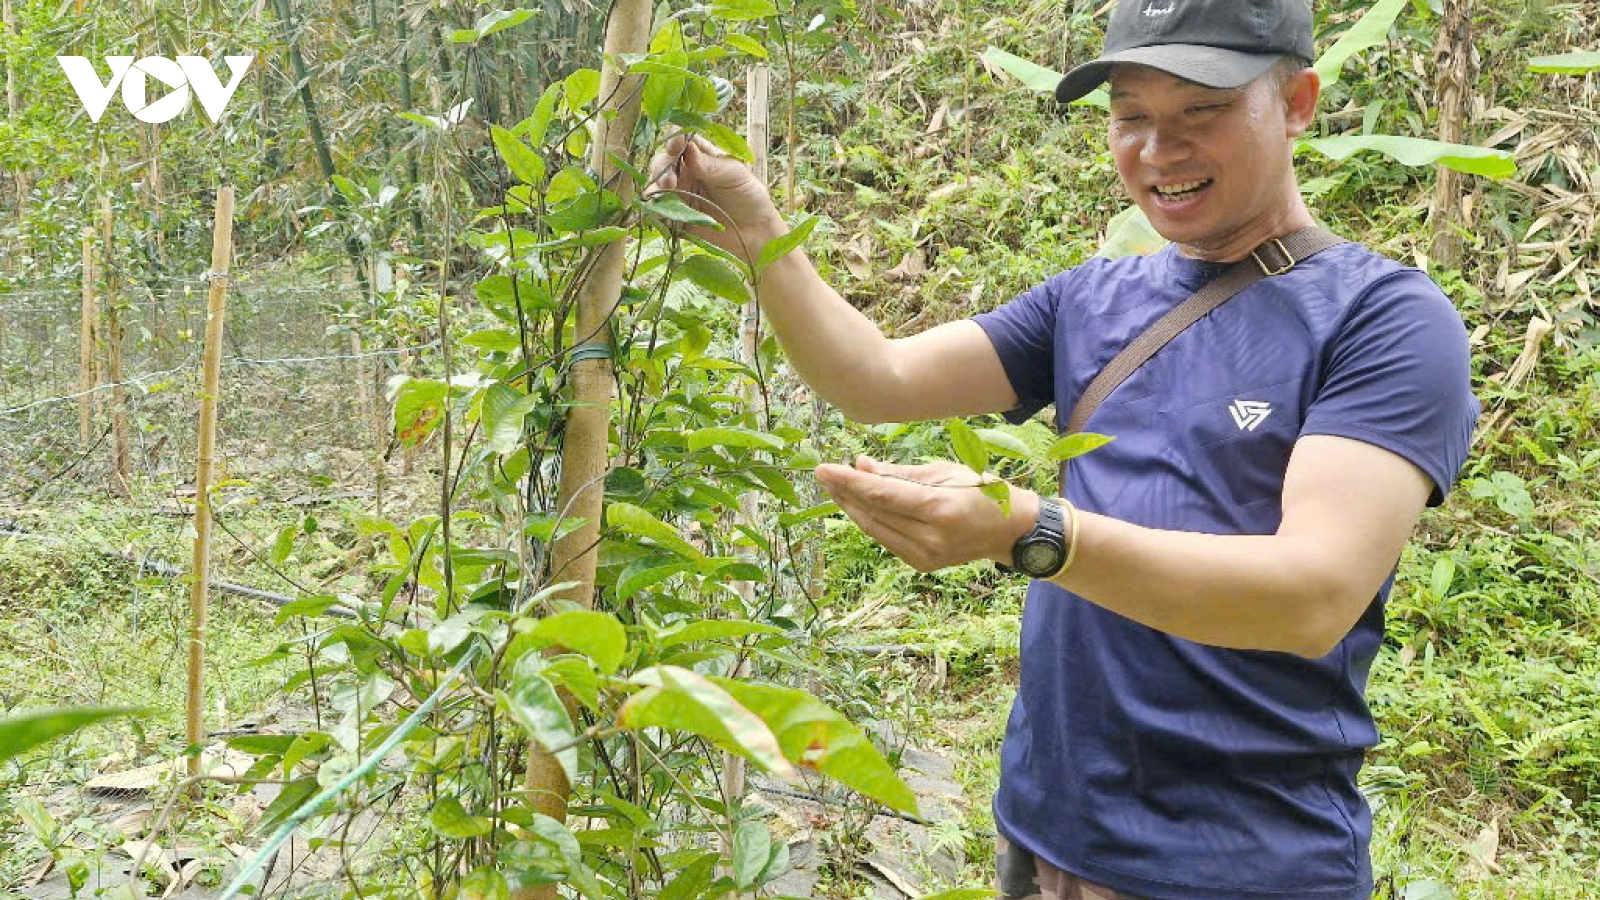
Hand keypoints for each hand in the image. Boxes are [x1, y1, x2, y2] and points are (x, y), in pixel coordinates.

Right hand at [646, 133, 786, 265]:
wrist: (754, 232)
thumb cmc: (749, 196)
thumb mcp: (734, 175)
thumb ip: (710, 165)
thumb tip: (688, 148)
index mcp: (701, 155)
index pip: (682, 141)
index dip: (675, 140)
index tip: (675, 147)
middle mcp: (686, 172)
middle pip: (663, 162)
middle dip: (662, 169)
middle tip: (670, 181)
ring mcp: (679, 193)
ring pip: (656, 186)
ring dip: (656, 189)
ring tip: (666, 195)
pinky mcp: (675, 216)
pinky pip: (658, 212)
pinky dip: (656, 211)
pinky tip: (663, 214)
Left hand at [813, 455, 1038, 572]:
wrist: (1010, 531)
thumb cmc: (980, 491)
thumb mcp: (943, 472)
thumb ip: (898, 473)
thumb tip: (860, 466)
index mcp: (940, 508)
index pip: (882, 495)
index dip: (849, 482)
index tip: (824, 469)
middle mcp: (931, 536)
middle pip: (874, 513)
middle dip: (845, 492)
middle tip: (824, 473)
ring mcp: (926, 555)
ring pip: (875, 529)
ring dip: (853, 507)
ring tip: (836, 486)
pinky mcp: (922, 564)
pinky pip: (886, 539)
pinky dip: (871, 521)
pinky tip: (859, 504)